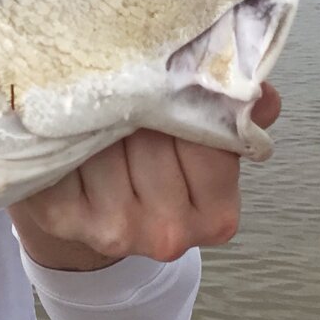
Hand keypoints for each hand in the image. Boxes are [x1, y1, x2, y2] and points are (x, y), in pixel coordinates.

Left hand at [9, 83, 281, 270]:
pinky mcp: (60, 216)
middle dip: (135, 106)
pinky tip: (64, 133)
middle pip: (152, 140)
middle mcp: (168, 234)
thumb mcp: (197, 137)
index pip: (206, 140)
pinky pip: (63, 149)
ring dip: (95, 117)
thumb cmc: (147, 160)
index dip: (181, 104)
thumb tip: (259, 92)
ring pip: (106, 141)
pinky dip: (61, 132)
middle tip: (123, 92)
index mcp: (216, 217)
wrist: (83, 203)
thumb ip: (231, 113)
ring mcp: (113, 231)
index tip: (165, 85)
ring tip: (93, 112)